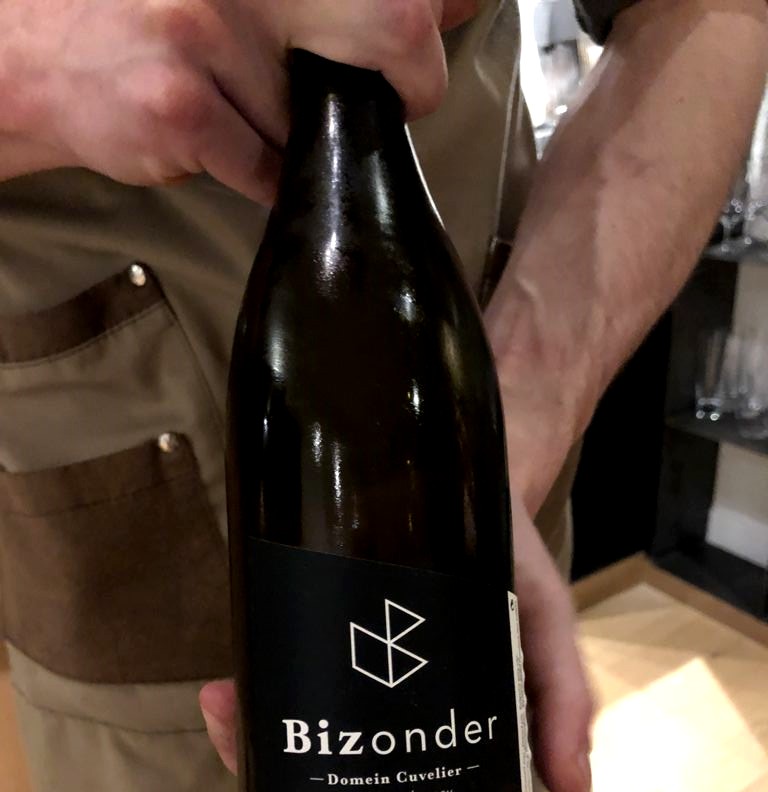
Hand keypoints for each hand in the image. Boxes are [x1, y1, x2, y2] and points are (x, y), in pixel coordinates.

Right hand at [1, 0, 478, 200]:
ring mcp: (208, 29)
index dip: (421, 26)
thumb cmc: (155, 20)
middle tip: (379, 104)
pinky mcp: (183, 104)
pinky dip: (263, 177)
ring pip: (318, 120)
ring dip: (299, 138)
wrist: (40, 55)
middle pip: (393, 26)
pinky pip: (269, 171)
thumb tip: (451, 4)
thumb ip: (338, 0)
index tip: (414, 49)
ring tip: (243, 111)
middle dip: (405, 82)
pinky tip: (221, 146)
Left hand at [200, 491, 593, 791]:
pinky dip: (251, 661)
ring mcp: (342, 640)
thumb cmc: (507, 554)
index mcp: (425, 706)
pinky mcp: (318, 596)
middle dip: (268, 750)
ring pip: (287, 696)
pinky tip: (224, 673)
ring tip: (223, 704)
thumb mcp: (542, 620)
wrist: (474, 468)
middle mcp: (377, 683)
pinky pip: (278, 640)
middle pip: (314, 736)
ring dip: (247, 711)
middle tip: (240, 737)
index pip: (375, 768)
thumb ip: (561, 694)